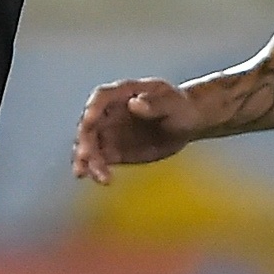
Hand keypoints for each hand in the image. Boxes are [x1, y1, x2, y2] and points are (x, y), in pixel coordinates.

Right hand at [73, 78, 203, 182]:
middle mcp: (110, 112)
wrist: (187, 123)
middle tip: (89, 159)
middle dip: (86, 142)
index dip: (91, 109)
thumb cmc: (181, 107)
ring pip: (89, 146)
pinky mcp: (115, 151)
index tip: (89, 121)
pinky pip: (99, 161)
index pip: (100, 97)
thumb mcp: (173, 103)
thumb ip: (155, 103)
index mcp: (123, 93)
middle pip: (89, 125)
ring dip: (87, 161)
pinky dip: (96, 170)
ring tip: (99, 176)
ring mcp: (110, 132)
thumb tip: (135, 104)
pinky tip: (102, 180)